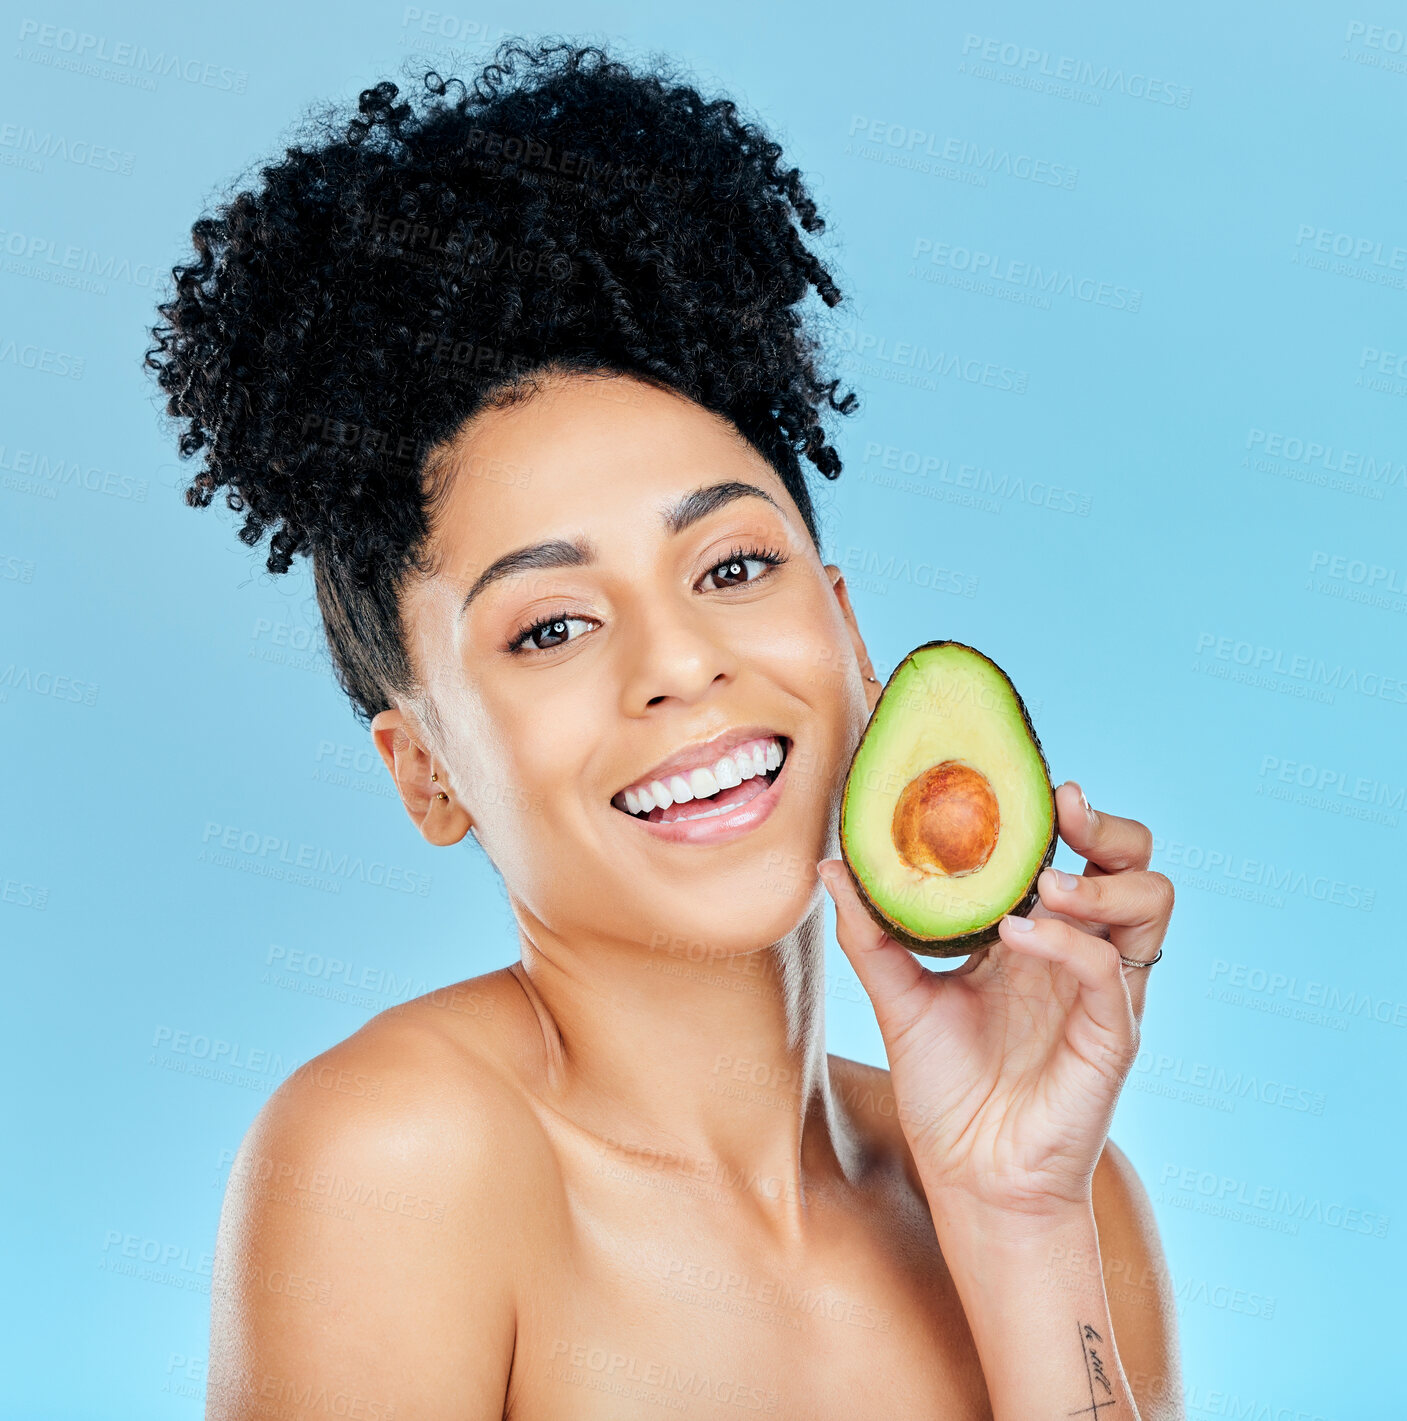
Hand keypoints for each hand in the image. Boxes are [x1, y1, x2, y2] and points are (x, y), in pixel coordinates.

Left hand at [818, 781, 1172, 1220]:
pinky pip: (1109, 970)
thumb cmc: (945, 1089)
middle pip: (1134, 861)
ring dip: (1101, 875)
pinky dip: (1067, 942)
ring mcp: (1102, 992)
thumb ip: (872, 933)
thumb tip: (832, 864)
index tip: (1023, 783)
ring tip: (1043, 883)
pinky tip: (1016, 937)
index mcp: (1038, 935)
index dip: (1060, 812)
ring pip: (1151, 901)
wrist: (968, 1178)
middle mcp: (1078, 953)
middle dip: (1107, 824)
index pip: (1075, 851)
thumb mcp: (898, 998)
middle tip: (1061, 807)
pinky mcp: (1112, 1035)